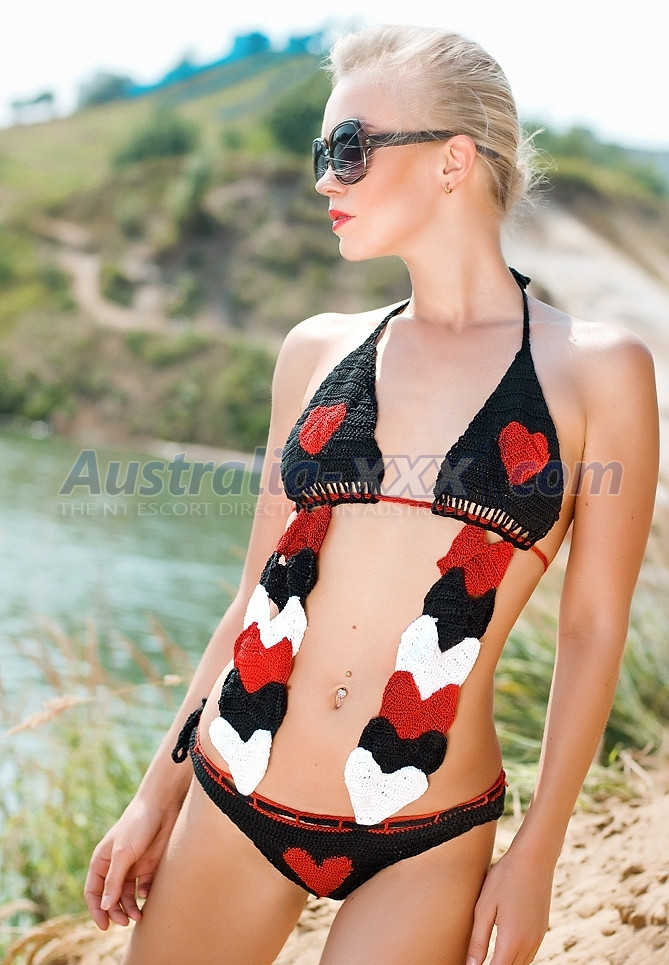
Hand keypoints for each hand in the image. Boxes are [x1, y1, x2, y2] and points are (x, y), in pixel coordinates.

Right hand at [84, 796, 180, 929]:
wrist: (163, 806)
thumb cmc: (137, 825)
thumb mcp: (122, 854)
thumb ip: (114, 881)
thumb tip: (105, 907)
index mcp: (101, 861)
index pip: (93, 892)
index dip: (97, 910)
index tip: (104, 925)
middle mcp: (115, 866)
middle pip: (111, 898)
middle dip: (116, 912)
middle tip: (125, 922)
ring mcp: (132, 866)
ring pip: (127, 896)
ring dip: (130, 907)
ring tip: (138, 916)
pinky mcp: (149, 865)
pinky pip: (144, 887)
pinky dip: (144, 894)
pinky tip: (147, 894)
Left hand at [466, 849, 553, 964]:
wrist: (534, 858)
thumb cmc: (504, 878)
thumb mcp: (484, 907)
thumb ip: (478, 940)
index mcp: (511, 940)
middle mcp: (528, 944)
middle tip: (477, 961)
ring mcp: (538, 938)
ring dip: (506, 964)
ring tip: (490, 957)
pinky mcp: (542, 930)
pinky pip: (529, 955)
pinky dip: (517, 958)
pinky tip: (505, 950)